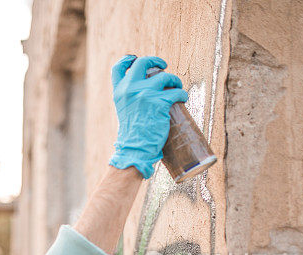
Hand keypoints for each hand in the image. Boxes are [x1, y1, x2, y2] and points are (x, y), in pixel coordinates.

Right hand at [108, 55, 187, 178]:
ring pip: (165, 76)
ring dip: (174, 80)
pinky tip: (183, 98)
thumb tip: (145, 86)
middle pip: (143, 63)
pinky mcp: (159, 101)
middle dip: (156, 61)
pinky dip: (182, 94)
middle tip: (164, 67)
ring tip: (177, 87)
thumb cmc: (132, 133)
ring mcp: (145, 93)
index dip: (128, 59)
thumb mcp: (125, 110)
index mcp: (119, 91)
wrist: (134, 148)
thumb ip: (130, 97)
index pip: (119, 67)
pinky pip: (176, 91)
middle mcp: (130, 89)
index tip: (136, 58)